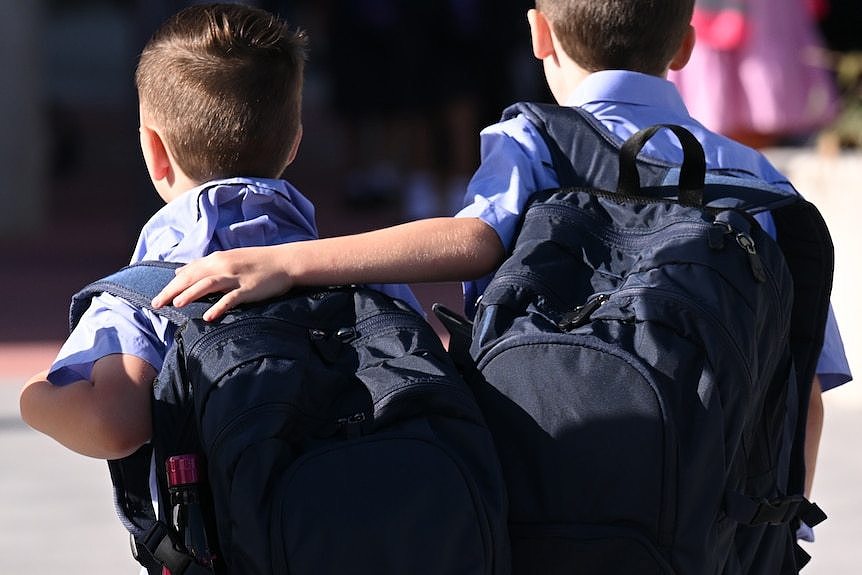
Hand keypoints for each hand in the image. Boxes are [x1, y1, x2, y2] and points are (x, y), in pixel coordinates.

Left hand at [152, 246, 292, 320]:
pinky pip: (231, 298)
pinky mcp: (249, 289)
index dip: (170, 285)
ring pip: (208, 285)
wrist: (284, 262)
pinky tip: (208, 316)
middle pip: (192, 278)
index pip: (188, 272)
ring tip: (176, 305)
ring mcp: (236, 277)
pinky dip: (218, 306)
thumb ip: (204, 266)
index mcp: (216, 259)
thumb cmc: (256, 262)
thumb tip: (180, 273)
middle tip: (156, 304)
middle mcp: (223, 266)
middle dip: (172, 291)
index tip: (156, 298)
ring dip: (191, 294)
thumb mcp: (227, 259)